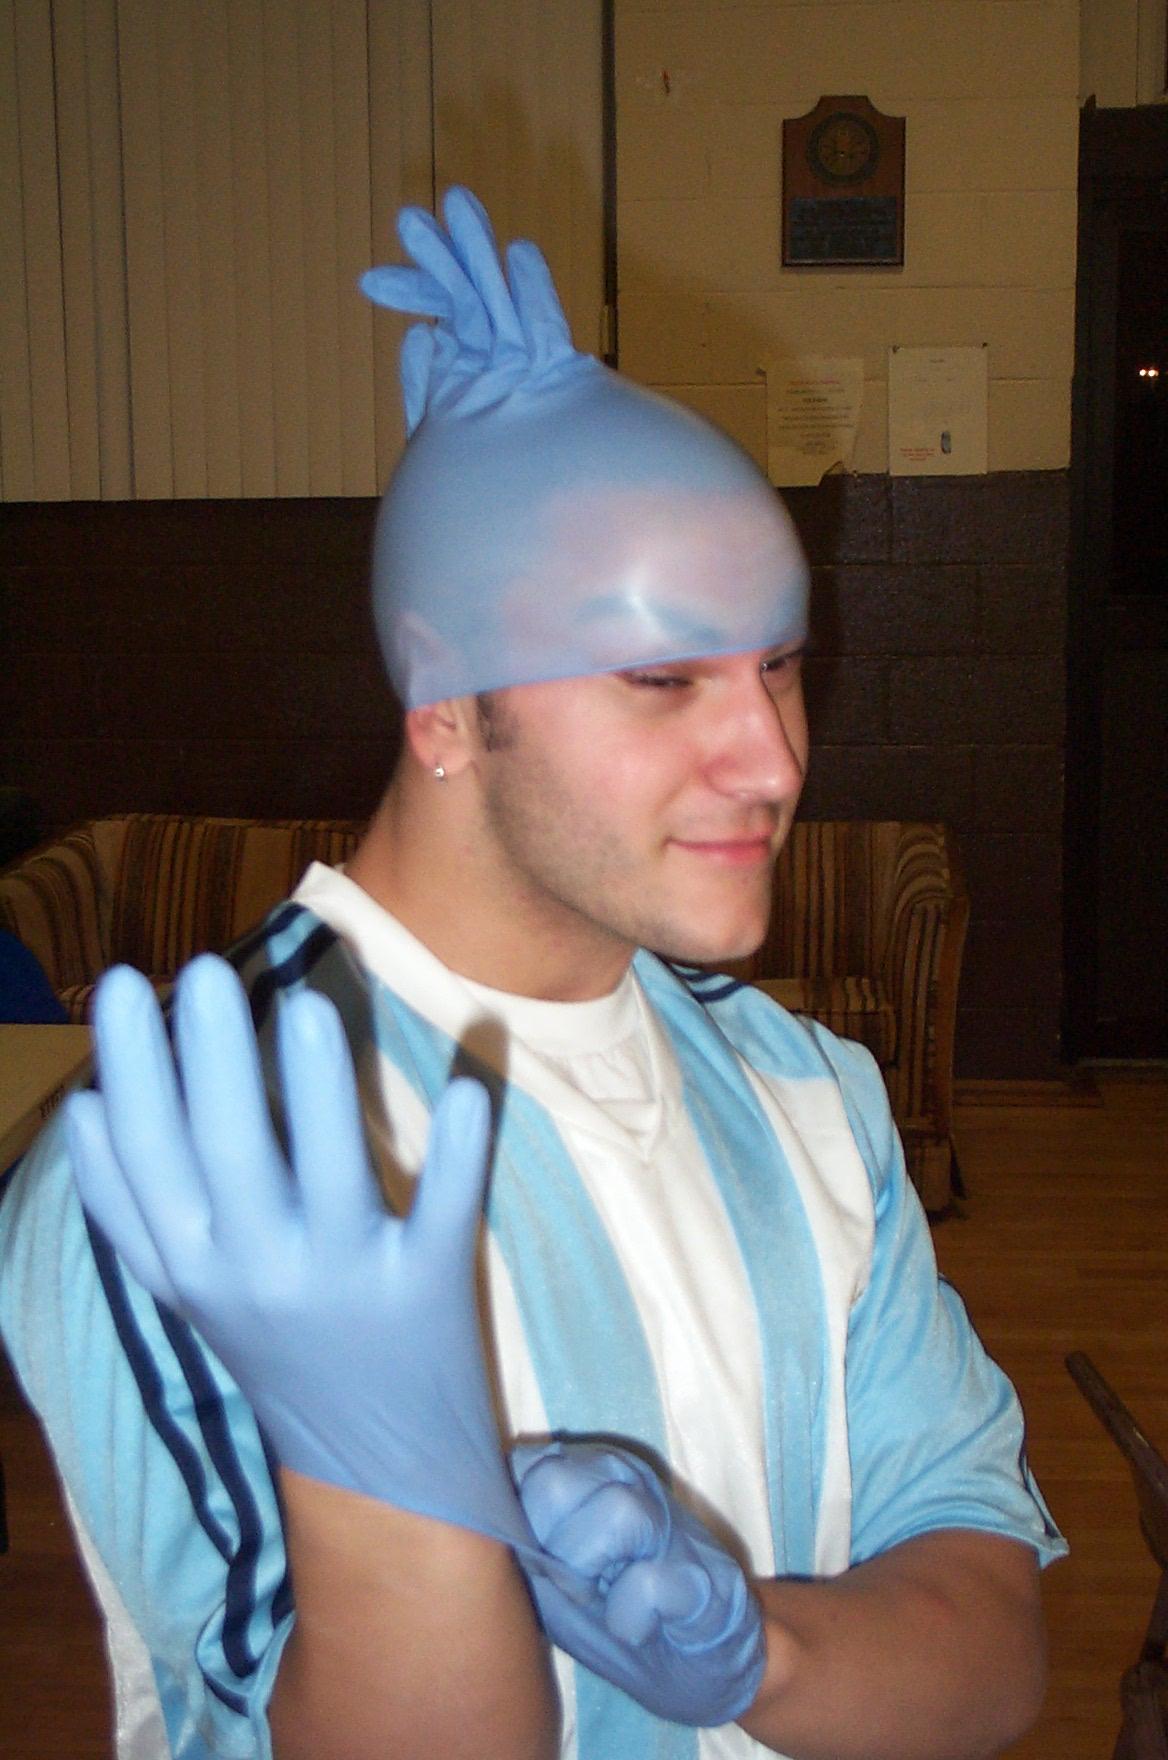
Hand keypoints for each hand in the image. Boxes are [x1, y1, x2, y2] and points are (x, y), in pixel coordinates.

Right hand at [66, 954, 530, 1547]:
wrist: (376, 1469)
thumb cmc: (275, 1349)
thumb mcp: (187, 1292)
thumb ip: (131, 1211)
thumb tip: (84, 1108)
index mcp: (194, 1266)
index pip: (147, 1156)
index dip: (132, 1068)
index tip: (123, 984)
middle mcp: (258, 1274)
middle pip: (226, 1152)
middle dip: (212, 1058)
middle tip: (208, 971)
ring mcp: (347, 1283)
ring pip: (327, 1174)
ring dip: (317, 1090)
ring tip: (307, 1003)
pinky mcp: (430, 1288)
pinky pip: (443, 1212)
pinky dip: (456, 1154)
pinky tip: (465, 1090)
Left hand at [511, 1440, 765, 1726]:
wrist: (711, 1662)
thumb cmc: (625, 1617)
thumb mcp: (563, 1584)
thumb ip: (529, 1546)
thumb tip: (479, 1523)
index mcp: (588, 1480)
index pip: (524, 1468)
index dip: (516, 1520)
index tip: (537, 1562)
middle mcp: (628, 1485)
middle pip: (554, 1482)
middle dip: (550, 1543)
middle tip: (573, 1583)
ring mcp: (670, 1525)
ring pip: (613, 1513)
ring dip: (592, 1575)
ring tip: (604, 1602)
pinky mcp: (704, 1576)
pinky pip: (648, 1583)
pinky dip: (630, 1619)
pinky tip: (637, 1629)